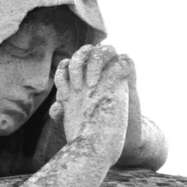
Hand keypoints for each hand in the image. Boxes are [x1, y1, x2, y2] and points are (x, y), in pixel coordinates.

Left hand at [54, 45, 132, 166]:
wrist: (120, 136)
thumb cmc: (95, 125)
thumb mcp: (77, 119)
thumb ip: (65, 112)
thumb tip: (56, 108)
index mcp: (79, 77)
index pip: (66, 64)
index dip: (62, 76)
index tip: (64, 98)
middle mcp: (96, 69)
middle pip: (84, 51)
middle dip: (78, 64)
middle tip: (77, 87)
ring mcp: (113, 70)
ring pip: (106, 49)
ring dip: (96, 63)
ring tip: (92, 84)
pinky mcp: (129, 76)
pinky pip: (125, 61)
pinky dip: (117, 68)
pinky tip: (109, 85)